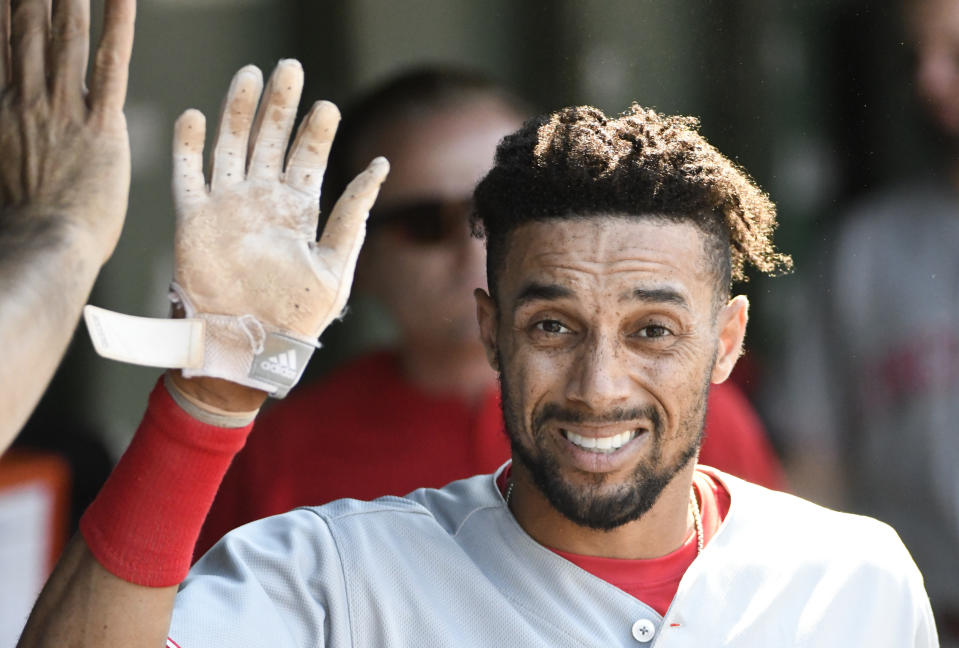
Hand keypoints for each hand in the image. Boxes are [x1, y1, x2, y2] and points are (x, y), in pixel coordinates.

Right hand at [0, 0, 134, 263]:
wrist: (42, 247)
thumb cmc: (19, 226)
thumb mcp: (3, 167)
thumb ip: (8, 137)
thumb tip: (13, 129)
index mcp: (1, 109)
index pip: (1, 45)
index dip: (3, 14)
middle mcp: (26, 100)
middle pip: (26, 29)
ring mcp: (64, 110)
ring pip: (66, 37)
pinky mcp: (101, 126)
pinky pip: (112, 65)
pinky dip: (118, 26)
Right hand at [172, 59, 388, 339]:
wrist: (250, 348)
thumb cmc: (299, 317)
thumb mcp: (337, 265)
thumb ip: (354, 215)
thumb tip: (381, 166)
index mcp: (298, 212)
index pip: (308, 159)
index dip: (316, 131)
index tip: (326, 106)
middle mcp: (262, 203)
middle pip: (270, 141)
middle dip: (280, 106)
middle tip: (289, 68)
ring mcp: (227, 208)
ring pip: (231, 146)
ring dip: (238, 111)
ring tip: (250, 75)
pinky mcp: (194, 221)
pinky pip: (187, 175)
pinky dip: (187, 146)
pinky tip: (193, 116)